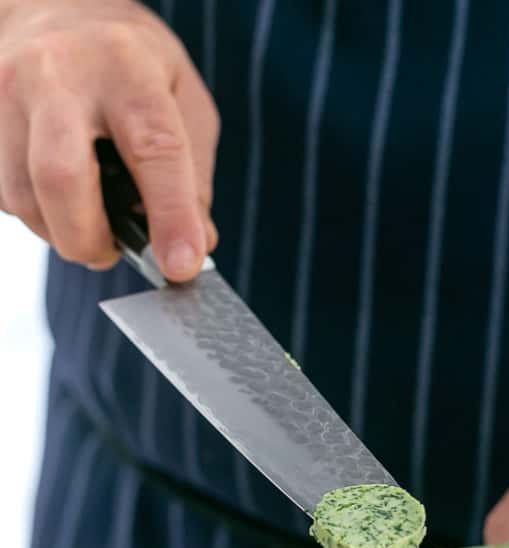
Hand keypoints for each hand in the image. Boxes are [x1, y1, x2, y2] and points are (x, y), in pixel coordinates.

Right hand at [0, 0, 218, 279]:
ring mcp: (7, 92)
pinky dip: (37, 213)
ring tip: (89, 223)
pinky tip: (59, 196)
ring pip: (23, 196)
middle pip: (61, 178)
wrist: (55, 8)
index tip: (181, 266)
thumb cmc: (129, 64)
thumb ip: (195, 177)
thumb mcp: (183, 99)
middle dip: (90, 238)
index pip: (153, 150)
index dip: (170, 216)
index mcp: (126, 67)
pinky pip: (3, 194)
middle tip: (112, 251)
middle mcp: (58, 74)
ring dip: (61, 232)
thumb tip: (195, 245)